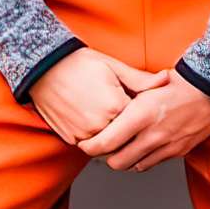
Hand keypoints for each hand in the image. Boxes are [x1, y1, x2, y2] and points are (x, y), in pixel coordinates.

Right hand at [30, 49, 167, 144]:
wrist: (44, 68)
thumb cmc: (79, 63)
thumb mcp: (113, 66)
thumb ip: (141, 80)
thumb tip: (166, 80)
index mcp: (115, 106)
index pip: (139, 122)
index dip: (140, 116)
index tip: (139, 110)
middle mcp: (100, 124)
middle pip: (125, 138)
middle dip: (127, 130)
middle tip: (123, 117)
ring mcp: (83, 134)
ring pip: (107, 145)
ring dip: (110, 136)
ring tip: (104, 115)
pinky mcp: (70, 138)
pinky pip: (88, 145)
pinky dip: (93, 137)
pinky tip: (90, 118)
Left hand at [77, 74, 209, 171]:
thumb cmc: (179, 83)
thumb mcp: (147, 85)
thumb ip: (126, 99)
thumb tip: (104, 109)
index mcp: (140, 114)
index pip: (105, 142)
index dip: (89, 147)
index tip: (84, 143)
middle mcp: (151, 134)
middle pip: (116, 161)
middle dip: (105, 156)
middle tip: (101, 145)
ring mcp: (165, 146)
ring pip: (133, 166)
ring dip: (124, 159)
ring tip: (120, 146)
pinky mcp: (177, 152)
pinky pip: (151, 164)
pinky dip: (141, 159)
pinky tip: (140, 146)